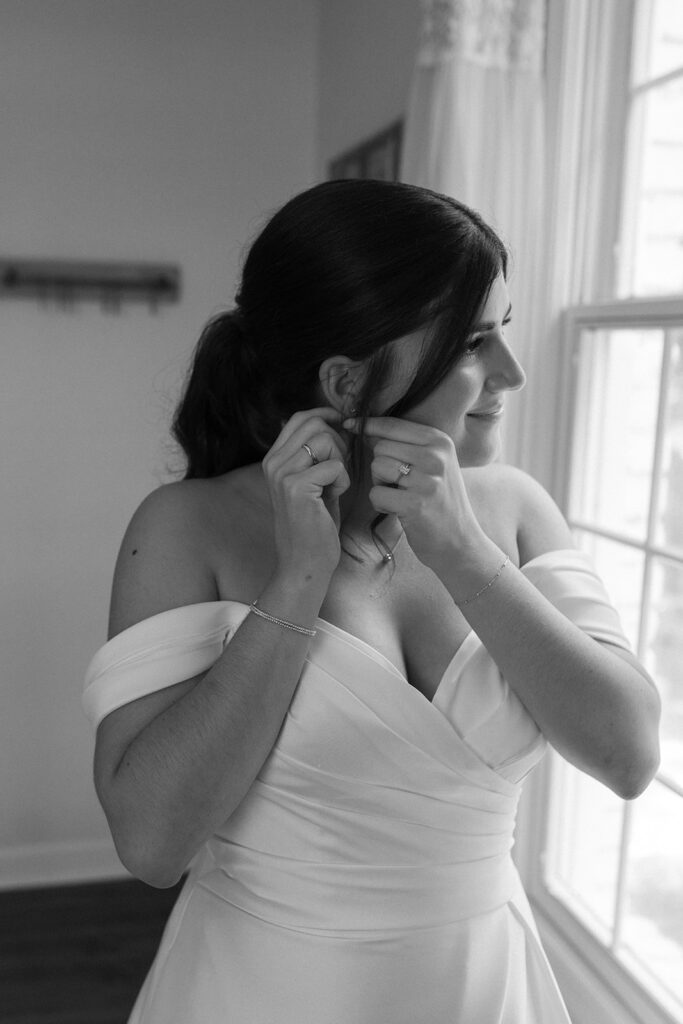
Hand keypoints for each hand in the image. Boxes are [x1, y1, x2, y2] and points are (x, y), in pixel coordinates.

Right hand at [262, 408, 351, 578]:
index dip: (325, 416)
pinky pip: (335, 465)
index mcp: (274, 458)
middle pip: (314, 423)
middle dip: (338, 441)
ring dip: (341, 461)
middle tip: (339, 468)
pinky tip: (334, 497)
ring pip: (325, 439)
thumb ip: (315, 455)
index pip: (299, 417)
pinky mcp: (296, 487)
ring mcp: (282, 474)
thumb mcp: (313, 481)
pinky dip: (343, 480)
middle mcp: (273, 462)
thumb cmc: (315, 524)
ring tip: (335, 485)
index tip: (342, 428)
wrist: (305, 563)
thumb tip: (333, 423)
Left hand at [343, 416, 484, 573]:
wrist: (461, 543)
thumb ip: (408, 445)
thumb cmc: (440, 502)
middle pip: (381, 447)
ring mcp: (427, 479)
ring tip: (400, 496)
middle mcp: (435, 456)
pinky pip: (376, 493)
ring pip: (376, 467)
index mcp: (440, 441)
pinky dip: (381, 505)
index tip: (349, 424)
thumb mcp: (435, 465)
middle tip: (398, 485)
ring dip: (380, 484)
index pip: (393, 425)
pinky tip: (399, 511)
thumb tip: (365, 425)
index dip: (367, 425)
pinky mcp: (415, 503)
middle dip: (380, 466)